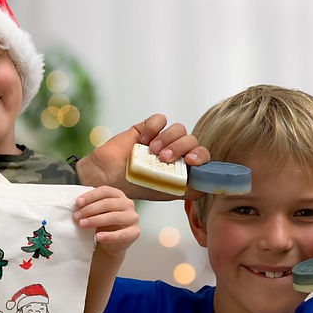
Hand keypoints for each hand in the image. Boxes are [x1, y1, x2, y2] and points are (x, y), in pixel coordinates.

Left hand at [73, 186, 140, 257]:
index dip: (91, 196)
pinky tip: (98, 237)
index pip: (105, 191)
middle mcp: (128, 204)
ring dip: (96, 220)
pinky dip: (109, 236)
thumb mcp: (97, 212)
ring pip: (114, 217)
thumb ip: (90, 205)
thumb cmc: (103, 224)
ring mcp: (133, 218)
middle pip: (108, 203)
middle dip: (89, 209)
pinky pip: (121, 234)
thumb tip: (77, 204)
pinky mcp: (134, 232)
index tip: (77, 203)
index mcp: (119, 195)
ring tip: (82, 224)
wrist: (111, 244)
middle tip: (76, 216)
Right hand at [76, 114, 208, 199]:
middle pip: (192, 141)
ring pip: (179, 129)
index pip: (201, 157)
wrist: (107, 176)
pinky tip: (143, 140)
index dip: (201, 156)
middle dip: (182, 147)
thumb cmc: (134, 186)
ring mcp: (161, 140)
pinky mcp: (147, 129)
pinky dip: (154, 128)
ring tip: (153, 151)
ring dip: (169, 139)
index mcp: (180, 168)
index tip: (191, 161)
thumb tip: (205, 187)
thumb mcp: (163, 193)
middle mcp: (174, 153)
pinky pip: (160, 119)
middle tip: (165, 158)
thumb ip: (186, 190)